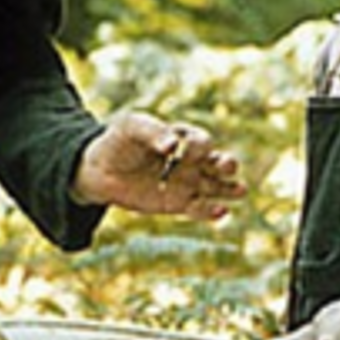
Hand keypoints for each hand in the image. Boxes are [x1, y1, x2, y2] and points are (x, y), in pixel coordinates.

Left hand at [71, 112, 244, 220]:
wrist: (99, 169)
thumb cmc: (118, 141)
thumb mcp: (131, 127)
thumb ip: (152, 132)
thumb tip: (171, 146)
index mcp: (182, 136)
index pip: (200, 140)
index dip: (196, 145)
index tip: (177, 150)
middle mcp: (189, 160)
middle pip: (217, 161)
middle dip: (226, 164)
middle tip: (226, 166)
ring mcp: (186, 182)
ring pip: (216, 186)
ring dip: (229, 188)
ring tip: (240, 190)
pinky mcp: (178, 203)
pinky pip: (200, 208)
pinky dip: (211, 211)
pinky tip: (221, 212)